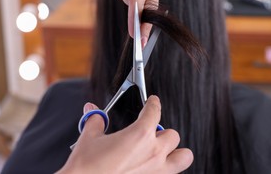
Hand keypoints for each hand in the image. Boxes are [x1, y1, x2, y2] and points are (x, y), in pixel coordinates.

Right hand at [57, 96, 192, 173]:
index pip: (155, 111)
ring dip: (176, 153)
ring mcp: (158, 172)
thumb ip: (96, 121)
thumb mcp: (89, 139)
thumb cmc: (86, 168)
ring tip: (164, 153)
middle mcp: (154, 153)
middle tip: (150, 135)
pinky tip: (153, 170)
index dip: (154, 103)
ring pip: (184, 157)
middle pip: (173, 135)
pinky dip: (165, 171)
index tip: (153, 102)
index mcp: (140, 135)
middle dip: (162, 133)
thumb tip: (93, 110)